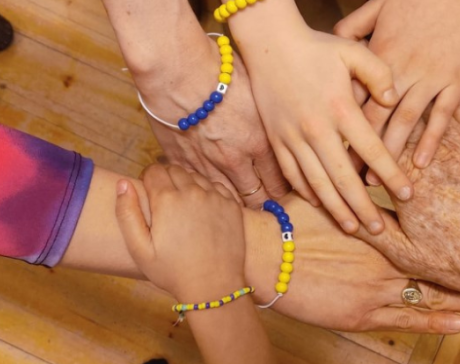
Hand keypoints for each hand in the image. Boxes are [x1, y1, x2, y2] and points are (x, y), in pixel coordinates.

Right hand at [116, 165, 246, 302]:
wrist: (213, 287)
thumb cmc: (173, 272)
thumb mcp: (139, 249)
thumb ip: (127, 213)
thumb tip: (122, 183)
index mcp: (167, 199)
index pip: (154, 170)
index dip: (147, 180)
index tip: (148, 195)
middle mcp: (193, 192)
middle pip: (174, 170)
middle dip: (166, 180)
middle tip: (164, 203)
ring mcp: (215, 197)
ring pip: (196, 176)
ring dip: (187, 184)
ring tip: (183, 207)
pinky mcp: (232, 205)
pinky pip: (216, 186)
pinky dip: (207, 191)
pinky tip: (202, 209)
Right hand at [135, 37, 288, 206]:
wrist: (174, 68)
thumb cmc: (216, 67)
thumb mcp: (255, 87)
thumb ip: (267, 114)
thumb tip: (279, 115)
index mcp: (259, 142)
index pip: (279, 181)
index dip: (284, 188)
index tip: (285, 187)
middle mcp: (236, 160)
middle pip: (256, 196)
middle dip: (264, 201)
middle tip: (267, 199)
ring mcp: (206, 164)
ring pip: (227, 198)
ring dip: (236, 200)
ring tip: (241, 199)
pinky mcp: (181, 161)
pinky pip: (199, 186)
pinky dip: (206, 189)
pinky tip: (211, 188)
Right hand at [232, 8, 411, 234]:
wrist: (268, 42)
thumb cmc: (315, 46)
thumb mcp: (352, 50)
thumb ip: (379, 74)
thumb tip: (393, 101)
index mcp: (340, 108)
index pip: (372, 151)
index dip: (391, 176)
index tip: (407, 195)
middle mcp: (316, 128)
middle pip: (344, 178)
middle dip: (363, 207)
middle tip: (380, 228)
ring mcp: (293, 137)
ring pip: (317, 183)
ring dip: (336, 209)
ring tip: (352, 227)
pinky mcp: (276, 140)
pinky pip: (292, 174)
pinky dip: (306, 193)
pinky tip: (321, 205)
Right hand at [246, 193, 459, 332]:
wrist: (259, 257)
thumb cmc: (287, 222)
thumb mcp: (328, 194)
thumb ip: (355, 184)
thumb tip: (371, 162)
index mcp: (383, 225)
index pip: (434, 227)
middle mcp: (387, 255)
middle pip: (445, 262)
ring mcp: (376, 287)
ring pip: (433, 295)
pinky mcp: (360, 313)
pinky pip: (405, 318)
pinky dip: (433, 322)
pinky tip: (459, 325)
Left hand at [335, 0, 459, 172]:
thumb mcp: (383, 3)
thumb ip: (357, 24)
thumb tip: (336, 39)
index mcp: (381, 52)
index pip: (354, 95)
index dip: (339, 125)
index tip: (326, 151)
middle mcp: (403, 68)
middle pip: (374, 117)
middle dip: (358, 151)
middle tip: (344, 181)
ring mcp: (432, 76)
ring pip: (405, 122)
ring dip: (390, 155)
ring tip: (376, 184)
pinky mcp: (457, 79)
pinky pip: (441, 116)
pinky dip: (430, 141)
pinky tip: (420, 164)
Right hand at [356, 96, 459, 301]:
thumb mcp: (407, 254)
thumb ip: (374, 232)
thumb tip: (346, 218)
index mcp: (403, 181)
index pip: (367, 152)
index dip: (353, 146)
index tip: (340, 144)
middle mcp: (426, 154)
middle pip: (390, 123)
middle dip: (371, 116)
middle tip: (356, 111)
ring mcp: (455, 141)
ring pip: (421, 106)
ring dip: (402, 97)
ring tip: (387, 91)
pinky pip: (457, 103)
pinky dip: (441, 94)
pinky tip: (429, 87)